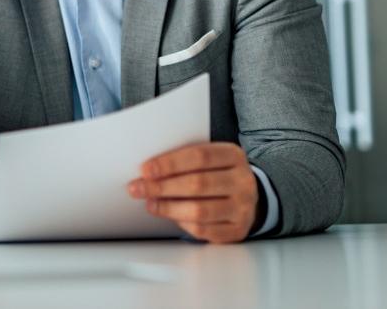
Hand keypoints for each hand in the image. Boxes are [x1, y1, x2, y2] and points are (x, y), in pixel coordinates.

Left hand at [127, 142, 259, 243]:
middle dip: (162, 186)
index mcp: (234, 156)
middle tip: (138, 188)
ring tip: (150, 203)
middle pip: (198, 183)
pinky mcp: (237, 230)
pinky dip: (182, 223)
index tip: (145, 169)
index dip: (170, 163)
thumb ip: (185, 161)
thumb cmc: (218, 175)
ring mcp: (242, 208)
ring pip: (199, 210)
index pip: (199, 156)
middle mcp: (242, 181)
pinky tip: (170, 216)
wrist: (247, 198)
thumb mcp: (210, 160)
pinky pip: (204, 230)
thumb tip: (149, 171)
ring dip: (168, 208)